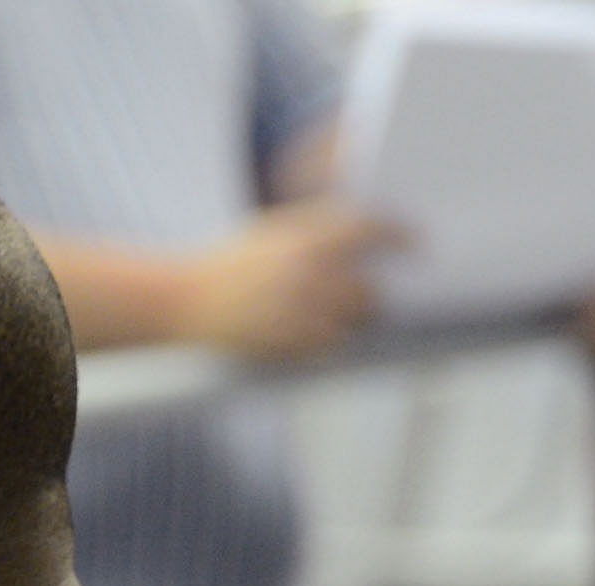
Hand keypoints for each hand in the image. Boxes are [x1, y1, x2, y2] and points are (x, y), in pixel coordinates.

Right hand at [175, 201, 395, 358]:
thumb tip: (360, 240)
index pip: (370, 229)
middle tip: (369, 300)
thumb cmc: (224, 265)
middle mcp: (307, 268)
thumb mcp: (270, 232)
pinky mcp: (282, 339)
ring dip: (350, 323)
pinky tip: (315, 338)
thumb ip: (314, 233)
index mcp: (304, 234)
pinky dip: (327, 344)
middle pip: (367, 287)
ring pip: (350, 322)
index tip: (416, 246)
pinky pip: (326, 346)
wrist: (178, 298)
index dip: (401, 236)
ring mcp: (296, 306)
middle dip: (371, 296)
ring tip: (336, 321)